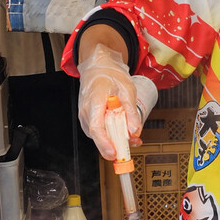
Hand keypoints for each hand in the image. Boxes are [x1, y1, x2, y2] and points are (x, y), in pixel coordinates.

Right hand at [77, 44, 141, 159]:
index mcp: (95, 101)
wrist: (97, 67)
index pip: (96, 127)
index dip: (104, 143)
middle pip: (97, 136)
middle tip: (131, 146)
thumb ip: (131, 111)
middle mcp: (86, 111)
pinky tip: (123, 131)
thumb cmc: (110, 75)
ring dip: (115, 140)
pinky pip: (99, 132)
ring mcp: (85, 116)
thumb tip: (135, 130)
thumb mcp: (127, 89)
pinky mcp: (89, 119)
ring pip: (99, 136)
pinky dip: (111, 135)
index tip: (114, 152)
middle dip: (114, 145)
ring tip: (131, 136)